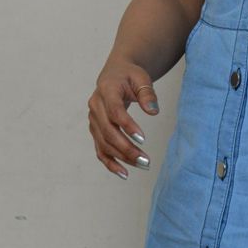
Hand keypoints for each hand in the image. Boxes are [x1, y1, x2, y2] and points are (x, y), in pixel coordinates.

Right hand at [87, 58, 159, 178]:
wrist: (115, 74)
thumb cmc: (130, 75)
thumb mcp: (141, 78)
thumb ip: (147, 93)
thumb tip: (153, 111)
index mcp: (106, 90)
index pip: (115, 111)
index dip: (127, 126)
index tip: (143, 139)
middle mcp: (95, 106)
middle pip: (108, 131)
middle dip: (126, 148)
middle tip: (145, 160)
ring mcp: (93, 120)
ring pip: (104, 143)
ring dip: (122, 157)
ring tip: (142, 165)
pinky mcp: (95, 130)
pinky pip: (100, 149)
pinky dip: (110, 163)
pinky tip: (124, 173)